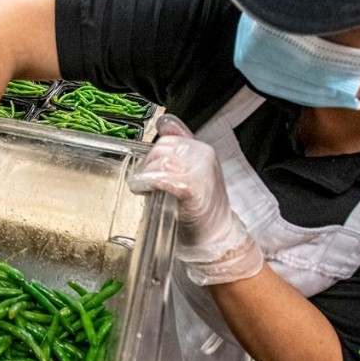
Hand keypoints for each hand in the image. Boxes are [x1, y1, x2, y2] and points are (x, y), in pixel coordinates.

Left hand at [129, 116, 262, 285]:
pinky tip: (144, 190)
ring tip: (143, 187)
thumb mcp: (190, 172)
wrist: (215, 237)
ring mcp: (199, 170)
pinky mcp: (192, 187)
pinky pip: (162, 176)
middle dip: (147, 165)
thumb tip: (164, 123)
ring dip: (145, 174)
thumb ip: (177, 149)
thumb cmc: (199, 209)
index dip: (154, 154)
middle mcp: (202, 155)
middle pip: (161, 148)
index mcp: (201, 149)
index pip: (168, 137)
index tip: (150, 170)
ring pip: (159, 160)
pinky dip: (148, 182)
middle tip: (144, 182)